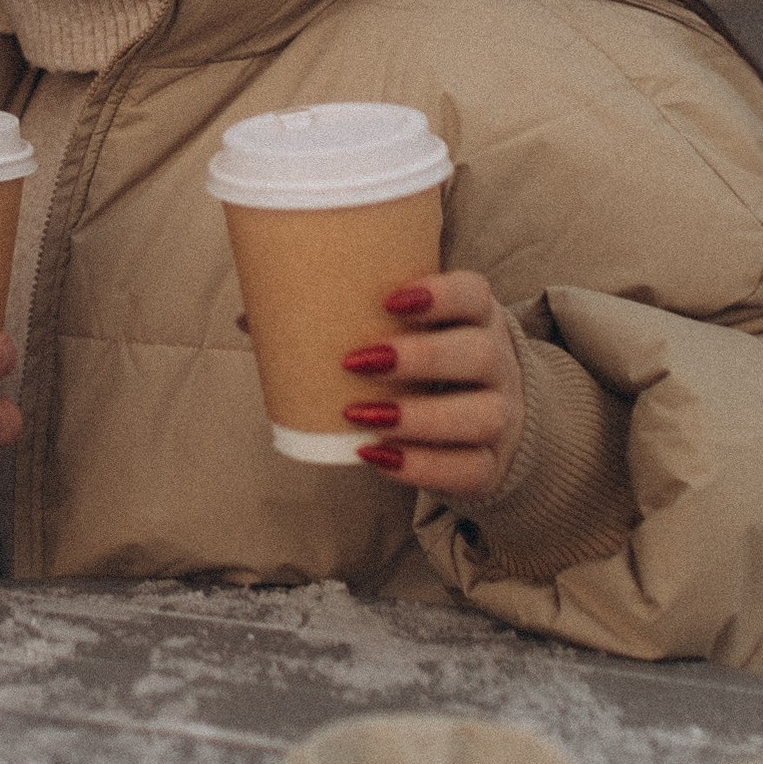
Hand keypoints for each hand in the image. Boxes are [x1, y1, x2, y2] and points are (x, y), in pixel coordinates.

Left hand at [337, 271, 526, 500]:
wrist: (483, 428)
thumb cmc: (427, 369)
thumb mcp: (415, 334)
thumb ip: (360, 319)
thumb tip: (259, 313)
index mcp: (479, 320)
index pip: (475, 295)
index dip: (441, 294)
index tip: (389, 301)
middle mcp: (500, 366)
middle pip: (480, 354)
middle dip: (421, 357)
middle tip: (357, 362)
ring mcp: (502, 417)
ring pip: (482, 416)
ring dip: (418, 417)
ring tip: (360, 416)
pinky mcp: (492, 466)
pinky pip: (470, 469)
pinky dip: (422, 466)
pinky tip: (375, 456)